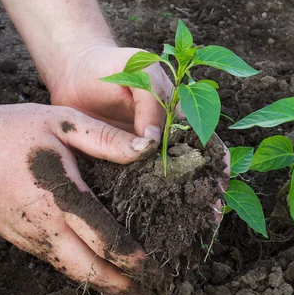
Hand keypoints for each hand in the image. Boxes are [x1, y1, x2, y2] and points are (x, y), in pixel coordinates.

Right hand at [0, 102, 156, 294]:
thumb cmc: (15, 130)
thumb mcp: (64, 122)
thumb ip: (106, 138)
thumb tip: (147, 147)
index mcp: (60, 197)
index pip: (103, 238)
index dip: (130, 257)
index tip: (151, 266)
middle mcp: (43, 225)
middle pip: (87, 268)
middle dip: (119, 282)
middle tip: (147, 288)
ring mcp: (27, 235)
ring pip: (69, 270)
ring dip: (99, 281)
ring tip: (126, 285)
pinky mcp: (17, 237)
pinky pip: (53, 260)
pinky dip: (78, 271)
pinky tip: (93, 268)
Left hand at [50, 43, 231, 217]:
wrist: (73, 69)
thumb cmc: (113, 65)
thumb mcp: (139, 71)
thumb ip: (150, 102)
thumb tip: (153, 143)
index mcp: (178, 115)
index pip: (207, 141)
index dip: (218, 164)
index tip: (220, 187)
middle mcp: (165, 137)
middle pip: (192, 170)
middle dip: (204, 194)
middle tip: (207, 219)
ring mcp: (142, 152)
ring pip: (165, 183)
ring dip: (178, 204)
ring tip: (186, 228)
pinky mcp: (118, 161)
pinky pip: (134, 184)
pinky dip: (145, 202)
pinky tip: (149, 221)